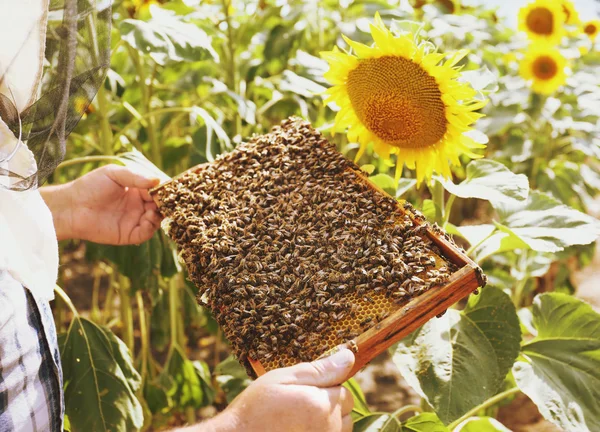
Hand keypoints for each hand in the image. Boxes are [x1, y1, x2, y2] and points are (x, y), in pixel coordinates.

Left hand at [42, 165, 161, 244]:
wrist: (71, 207)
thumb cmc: (90, 186)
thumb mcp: (114, 174)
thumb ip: (136, 177)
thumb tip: (158, 181)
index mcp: (136, 190)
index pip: (157, 190)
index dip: (164, 190)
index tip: (169, 188)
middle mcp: (138, 205)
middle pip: (160, 206)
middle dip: (165, 203)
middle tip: (165, 200)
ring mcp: (134, 220)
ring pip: (156, 220)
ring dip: (159, 215)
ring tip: (154, 209)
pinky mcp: (128, 234)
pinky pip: (146, 233)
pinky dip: (151, 227)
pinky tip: (148, 218)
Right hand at [198, 349, 354, 431]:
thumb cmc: (256, 408)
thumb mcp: (282, 379)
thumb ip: (319, 370)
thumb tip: (348, 356)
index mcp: (321, 405)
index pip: (345, 391)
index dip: (327, 386)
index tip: (305, 389)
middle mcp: (328, 429)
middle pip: (346, 412)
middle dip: (329, 405)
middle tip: (300, 404)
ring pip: (340, 429)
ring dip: (326, 423)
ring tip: (298, 420)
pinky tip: (296, 429)